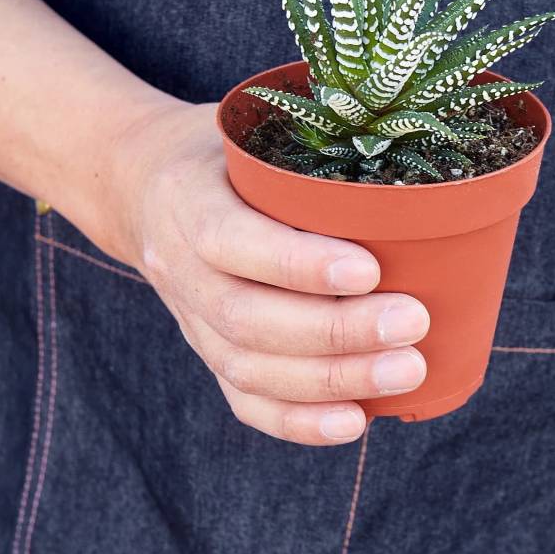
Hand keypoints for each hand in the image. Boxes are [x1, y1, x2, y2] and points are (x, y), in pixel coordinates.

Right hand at [107, 100, 429, 444]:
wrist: (141, 189)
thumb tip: (398, 166)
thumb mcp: (243, 132)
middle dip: (337, 330)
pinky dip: (299, 420)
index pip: (231, 241)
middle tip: (413, 322)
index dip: (298, 264)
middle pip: (249, 318)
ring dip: (333, 379)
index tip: (371, 268)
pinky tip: (355, 421)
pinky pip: (244, 400)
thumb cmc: (215, 155)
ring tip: (407, 369)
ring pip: (250, 367)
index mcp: (187, 202)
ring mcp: (191, 318)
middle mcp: (181, 268)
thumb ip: (299, 151)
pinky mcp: (207, 351)